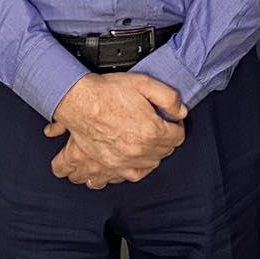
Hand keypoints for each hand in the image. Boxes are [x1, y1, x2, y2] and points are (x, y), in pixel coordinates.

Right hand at [43, 73, 186, 187]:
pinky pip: (133, 174)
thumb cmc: (108, 91)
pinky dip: (140, 168)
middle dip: (167, 139)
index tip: (171, 121)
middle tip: (161, 128)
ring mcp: (125, 160)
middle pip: (166, 151)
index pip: (178, 136)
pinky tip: (139, 160)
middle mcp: (140, 149)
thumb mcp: (144, 83)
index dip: (177, 126)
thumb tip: (180, 111)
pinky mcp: (111, 164)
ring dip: (155, 153)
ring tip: (150, 142)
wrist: (79, 101)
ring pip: (152, 164)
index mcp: (152, 130)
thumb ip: (168, 97)